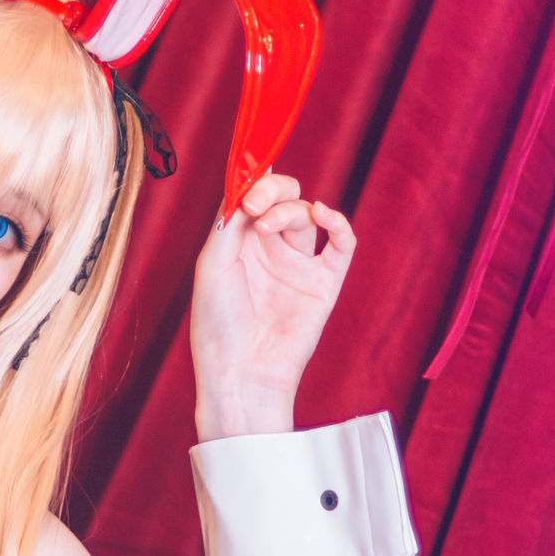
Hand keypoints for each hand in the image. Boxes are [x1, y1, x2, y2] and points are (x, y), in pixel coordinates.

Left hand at [189, 173, 355, 439]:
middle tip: (256, 205)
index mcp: (240, 245)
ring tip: (268, 227)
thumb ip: (229, 223)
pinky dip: (338, 223)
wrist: (241, 371)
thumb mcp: (213, 265)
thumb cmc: (218, 326)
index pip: (254, 197)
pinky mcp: (324, 283)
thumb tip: (245, 184)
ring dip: (289, 211)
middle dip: (272, 191)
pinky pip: (341, 244)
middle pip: (284, 199)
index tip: (245, 192)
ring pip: (306, 216)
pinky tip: (322, 213)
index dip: (253, 185)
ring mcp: (298, 265)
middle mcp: (270, 250)